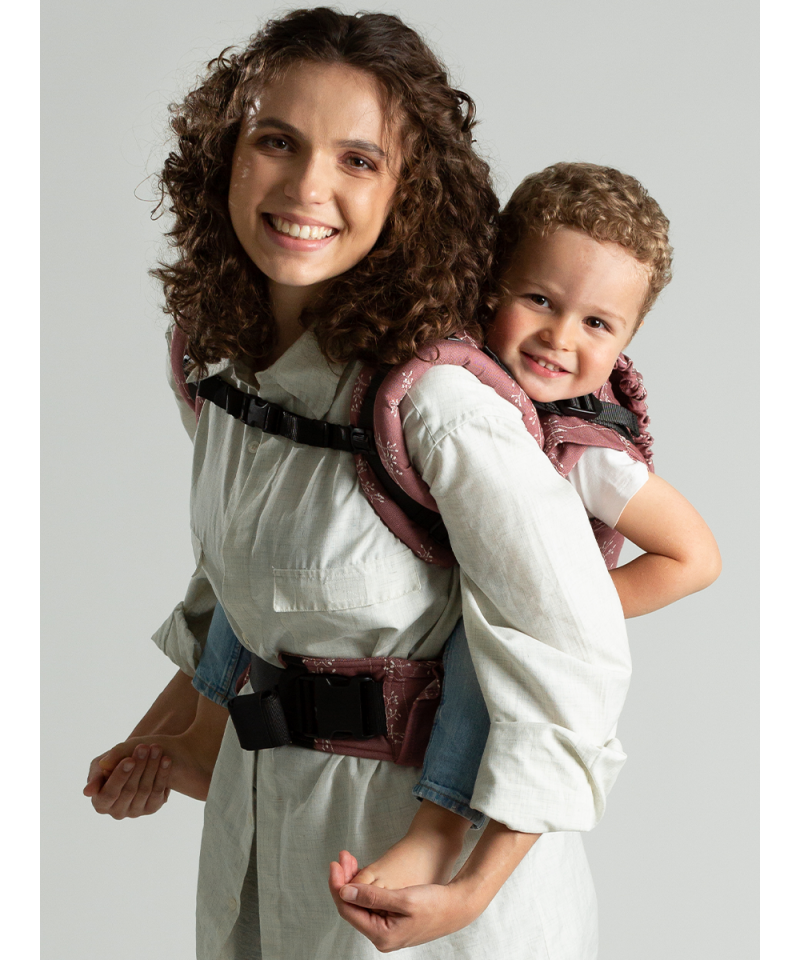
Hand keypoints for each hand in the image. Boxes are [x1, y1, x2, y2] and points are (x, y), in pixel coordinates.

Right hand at [84, 743, 171, 818]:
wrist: (139, 759)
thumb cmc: (116, 760)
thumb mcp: (104, 761)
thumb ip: (98, 772)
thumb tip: (88, 792)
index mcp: (100, 803)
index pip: (109, 793)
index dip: (119, 777)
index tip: (129, 759)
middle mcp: (117, 812)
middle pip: (129, 790)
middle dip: (138, 766)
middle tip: (144, 747)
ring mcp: (136, 812)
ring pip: (145, 790)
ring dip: (152, 767)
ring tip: (156, 748)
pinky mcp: (152, 807)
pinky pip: (158, 791)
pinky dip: (162, 774)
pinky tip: (166, 759)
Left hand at [328, 850, 483, 951]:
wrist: (458, 907)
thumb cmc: (436, 904)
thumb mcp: (404, 899)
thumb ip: (373, 897)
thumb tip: (345, 891)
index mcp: (382, 936)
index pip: (348, 909)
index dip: (338, 886)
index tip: (335, 864)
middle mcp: (381, 937)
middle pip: (351, 906)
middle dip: (344, 880)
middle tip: (342, 857)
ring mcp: (385, 930)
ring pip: (360, 903)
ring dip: (353, 881)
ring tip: (349, 859)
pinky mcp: (391, 921)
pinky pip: (370, 903)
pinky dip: (364, 886)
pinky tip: (361, 870)